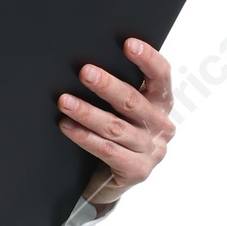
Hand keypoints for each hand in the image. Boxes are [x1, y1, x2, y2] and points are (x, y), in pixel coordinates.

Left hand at [58, 38, 173, 204]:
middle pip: (133, 101)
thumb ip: (119, 90)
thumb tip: (88, 65)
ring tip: (65, 101)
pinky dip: (84, 137)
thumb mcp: (124, 110)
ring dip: (87, 112)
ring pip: (115, 127)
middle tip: (85, 72)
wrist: (112, 181)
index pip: (161, 76)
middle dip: (107, 85)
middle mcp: (161, 126)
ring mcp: (151, 150)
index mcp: (161, 103)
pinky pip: (107, 150)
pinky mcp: (137, 170)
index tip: (128, 44)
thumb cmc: (117, 135)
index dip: (147, 59)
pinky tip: (67, 126)